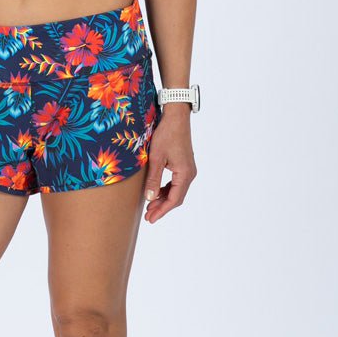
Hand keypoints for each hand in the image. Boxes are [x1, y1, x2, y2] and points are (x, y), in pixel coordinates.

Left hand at [142, 107, 195, 222]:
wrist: (176, 117)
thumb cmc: (166, 135)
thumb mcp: (156, 158)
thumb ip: (153, 179)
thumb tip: (150, 198)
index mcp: (185, 174)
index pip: (174, 199)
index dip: (162, 211)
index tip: (150, 219)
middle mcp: (189, 174)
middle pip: (176, 197)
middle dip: (162, 208)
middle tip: (148, 217)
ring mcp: (188, 169)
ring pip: (176, 191)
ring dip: (163, 199)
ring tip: (150, 207)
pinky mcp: (184, 165)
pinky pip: (176, 183)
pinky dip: (166, 190)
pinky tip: (156, 192)